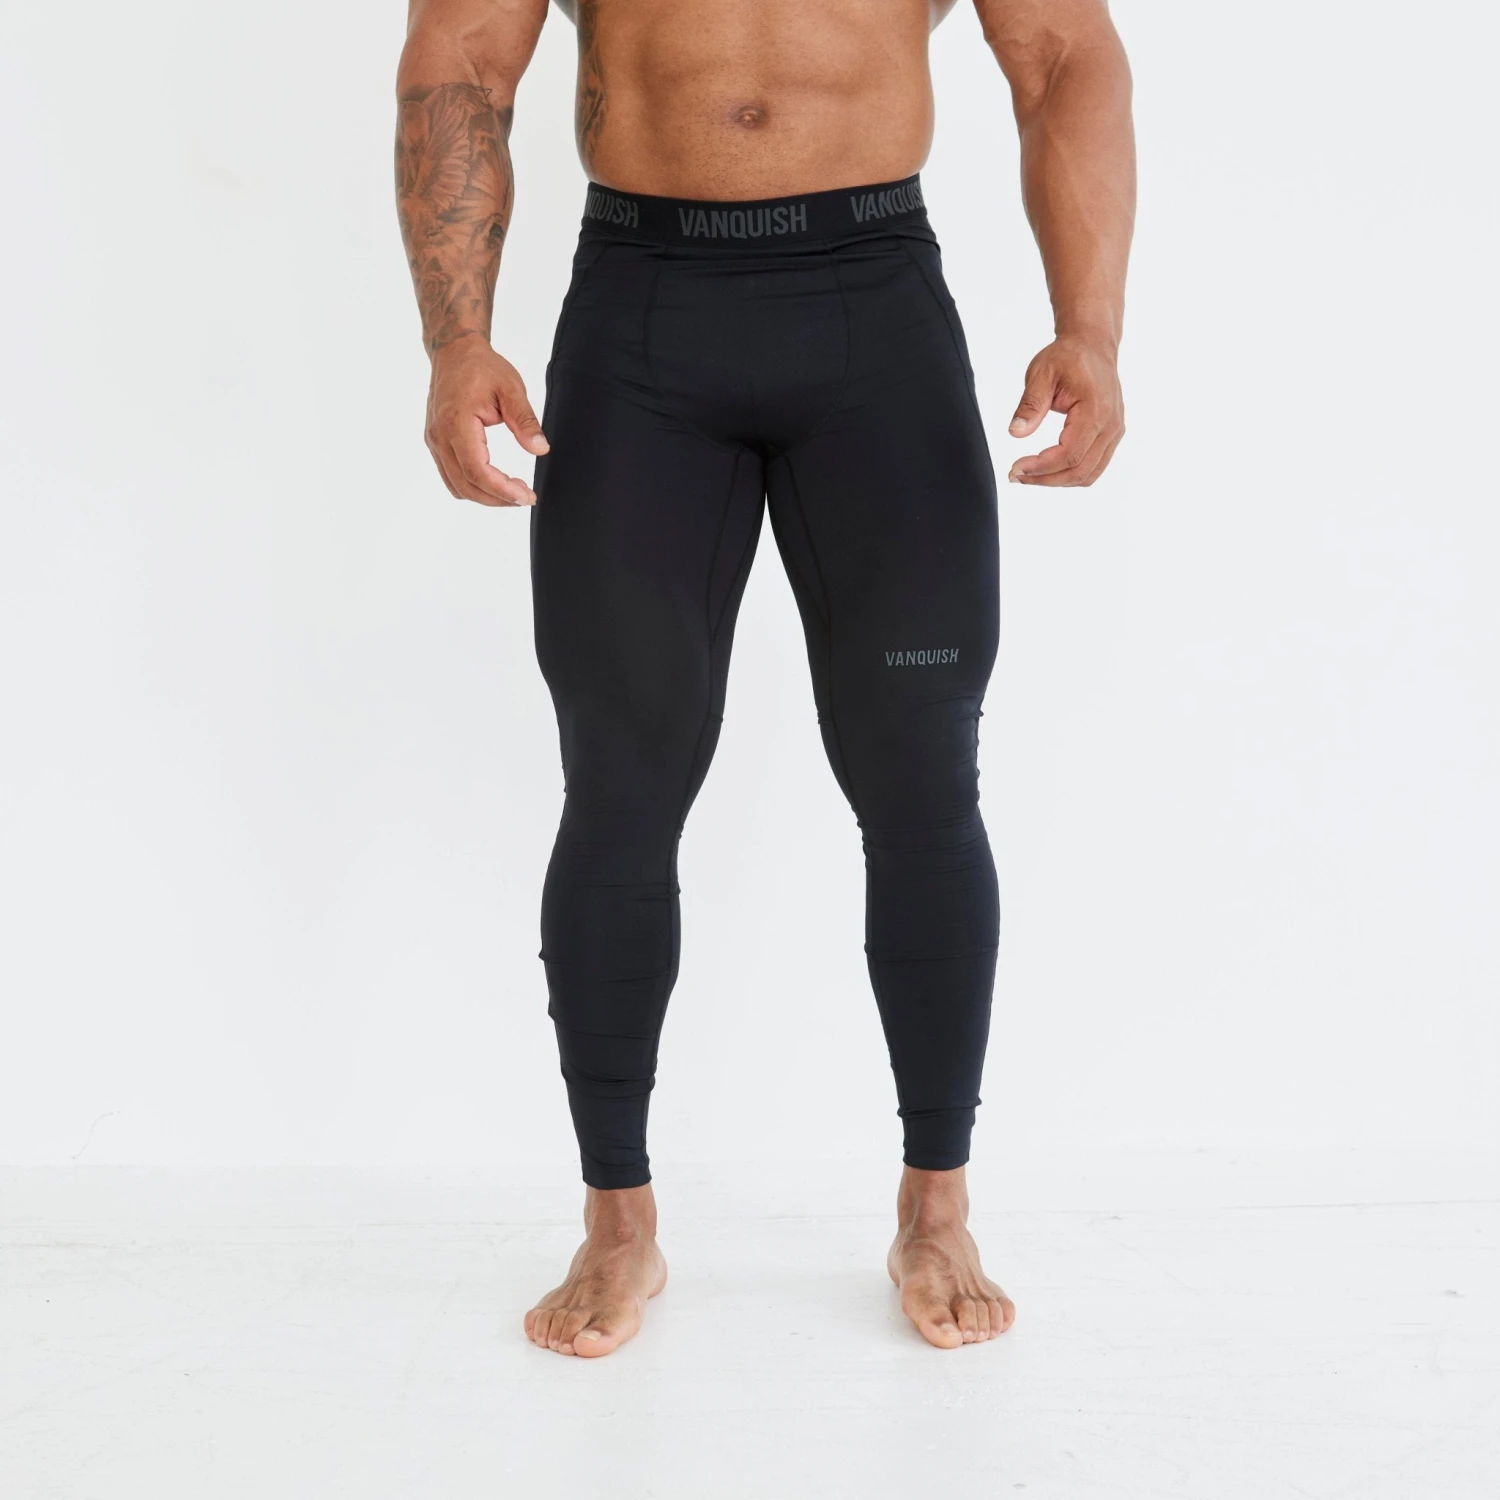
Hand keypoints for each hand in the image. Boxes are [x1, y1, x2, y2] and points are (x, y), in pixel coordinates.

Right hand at [424, 337, 548, 506]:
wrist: (454, 352)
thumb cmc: (481, 367)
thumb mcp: (511, 388)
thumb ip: (525, 421)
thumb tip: (540, 449)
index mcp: (456, 423)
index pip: (477, 471)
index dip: (502, 490)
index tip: (526, 496)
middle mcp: (439, 436)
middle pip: (466, 486)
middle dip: (498, 499)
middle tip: (525, 496)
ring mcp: (435, 442)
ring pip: (457, 486)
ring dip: (485, 496)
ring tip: (513, 490)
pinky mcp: (436, 444)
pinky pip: (452, 476)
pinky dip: (474, 486)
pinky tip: (495, 480)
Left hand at [1006, 335, 1124, 486]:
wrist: (1092, 346)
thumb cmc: (1068, 357)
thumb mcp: (1041, 374)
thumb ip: (1030, 405)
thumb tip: (1016, 433)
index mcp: (1096, 411)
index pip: (1069, 455)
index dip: (1040, 468)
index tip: (1015, 468)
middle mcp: (1111, 426)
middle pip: (1079, 471)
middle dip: (1044, 479)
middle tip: (1015, 476)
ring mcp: (1114, 433)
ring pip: (1087, 475)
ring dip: (1056, 481)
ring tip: (1027, 475)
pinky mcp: (1111, 436)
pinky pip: (1092, 467)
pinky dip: (1069, 474)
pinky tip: (1046, 469)